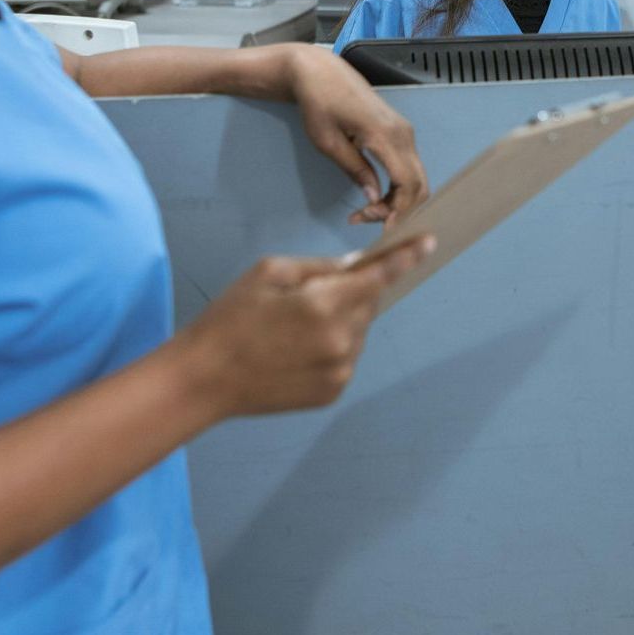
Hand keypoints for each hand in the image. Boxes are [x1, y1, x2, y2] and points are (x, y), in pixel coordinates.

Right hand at [180, 241, 433, 418]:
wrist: (203, 380)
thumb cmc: (230, 318)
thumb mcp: (270, 272)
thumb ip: (320, 267)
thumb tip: (357, 266)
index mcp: (324, 305)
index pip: (379, 277)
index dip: (406, 257)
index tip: (429, 242)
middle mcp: (340, 341)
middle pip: (368, 302)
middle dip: (351, 291)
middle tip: (309, 294)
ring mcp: (339, 371)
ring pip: (358, 331)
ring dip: (340, 320)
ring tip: (292, 328)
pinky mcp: (332, 392)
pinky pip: (346, 357)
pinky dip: (331, 346)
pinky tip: (294, 350)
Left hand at [281, 45, 428, 223]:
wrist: (320, 73)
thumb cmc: (318, 104)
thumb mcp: (328, 142)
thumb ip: (355, 170)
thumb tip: (374, 197)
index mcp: (385, 135)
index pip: (407, 183)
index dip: (399, 211)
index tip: (380, 229)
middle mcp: (403, 133)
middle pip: (419, 184)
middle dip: (399, 210)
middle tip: (366, 218)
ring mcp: (404, 131)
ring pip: (416, 177)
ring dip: (398, 200)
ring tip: (366, 209)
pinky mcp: (400, 131)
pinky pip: (409, 166)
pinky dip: (398, 187)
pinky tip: (376, 195)